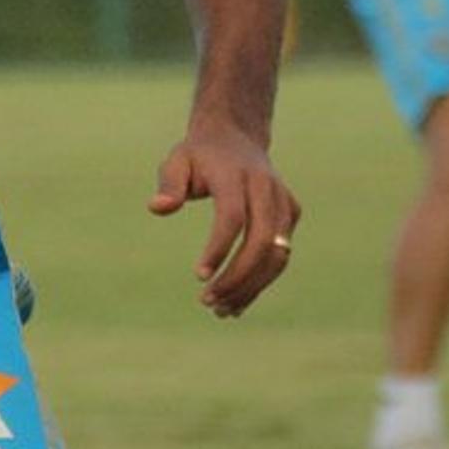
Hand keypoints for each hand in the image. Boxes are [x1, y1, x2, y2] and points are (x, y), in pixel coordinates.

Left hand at [147, 122, 300, 318]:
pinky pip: (281, 254)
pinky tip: (236, 303)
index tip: (199, 277)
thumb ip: (168, 184)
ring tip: (220, 310)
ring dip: (251, 286)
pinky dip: (261, 281)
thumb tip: (157, 208)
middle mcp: (266, 188)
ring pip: (278, 253)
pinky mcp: (290, 214)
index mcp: (236, 175)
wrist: (236, 137)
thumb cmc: (199, 156)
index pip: (233, 217)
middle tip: (207, 302)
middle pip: (262, 241)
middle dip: (237, 277)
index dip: (219, 248)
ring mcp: (283, 202)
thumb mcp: (176, 161)